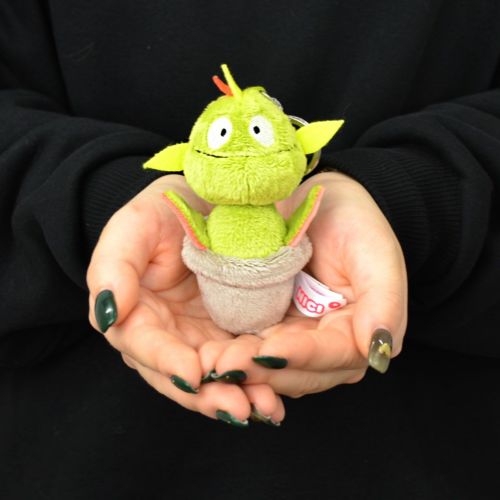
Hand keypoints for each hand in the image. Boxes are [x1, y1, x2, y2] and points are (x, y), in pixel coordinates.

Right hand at [87, 175, 284, 425]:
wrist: (205, 200)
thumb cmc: (163, 210)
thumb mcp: (134, 225)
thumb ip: (113, 266)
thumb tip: (109, 312)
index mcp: (135, 313)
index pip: (143, 344)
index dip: (165, 360)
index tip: (191, 372)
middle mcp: (165, 335)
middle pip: (179, 375)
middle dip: (207, 395)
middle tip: (236, 408)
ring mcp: (198, 339)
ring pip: (212, 379)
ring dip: (236, 397)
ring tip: (264, 408)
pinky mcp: (229, 336)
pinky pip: (240, 367)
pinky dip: (256, 383)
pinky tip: (275, 399)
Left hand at [198, 171, 407, 397]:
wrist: (321, 204)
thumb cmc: (355, 224)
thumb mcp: (376, 255)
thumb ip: (385, 303)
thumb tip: (380, 351)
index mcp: (359, 335)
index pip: (331, 356)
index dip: (301, 356)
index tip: (269, 352)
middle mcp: (327, 347)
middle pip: (298, 373)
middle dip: (263, 373)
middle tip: (227, 366)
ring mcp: (296, 341)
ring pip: (271, 370)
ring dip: (243, 369)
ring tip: (213, 363)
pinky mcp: (270, 329)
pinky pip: (252, 349)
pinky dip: (235, 353)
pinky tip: (211, 352)